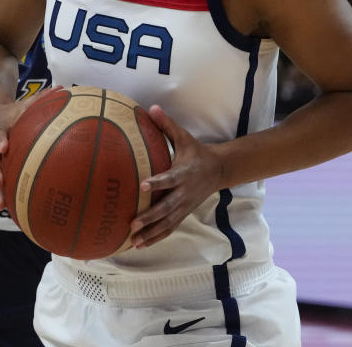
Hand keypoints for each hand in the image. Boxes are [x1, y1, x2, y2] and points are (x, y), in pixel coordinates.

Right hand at [0, 86, 60, 207]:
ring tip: (0, 203)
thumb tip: (64, 89)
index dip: (1, 140)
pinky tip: (6, 209)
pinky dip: (0, 194)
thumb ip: (42, 98)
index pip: (0, 134)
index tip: (4, 146)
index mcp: (1, 129)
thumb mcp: (25, 103)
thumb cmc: (13, 111)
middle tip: (0, 181)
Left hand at [129, 105, 223, 248]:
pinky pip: (169, 228)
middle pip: (167, 208)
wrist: (219, 170)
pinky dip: (156, 237)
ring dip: (151, 233)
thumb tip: (152, 107)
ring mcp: (185, 206)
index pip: (169, 179)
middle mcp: (184, 193)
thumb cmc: (196, 152)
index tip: (141, 185)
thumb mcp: (184, 137)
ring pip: (168, 223)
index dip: (156, 183)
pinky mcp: (184, 213)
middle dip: (150, 216)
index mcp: (184, 173)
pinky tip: (141, 244)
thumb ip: (167, 125)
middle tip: (133, 223)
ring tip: (134, 241)